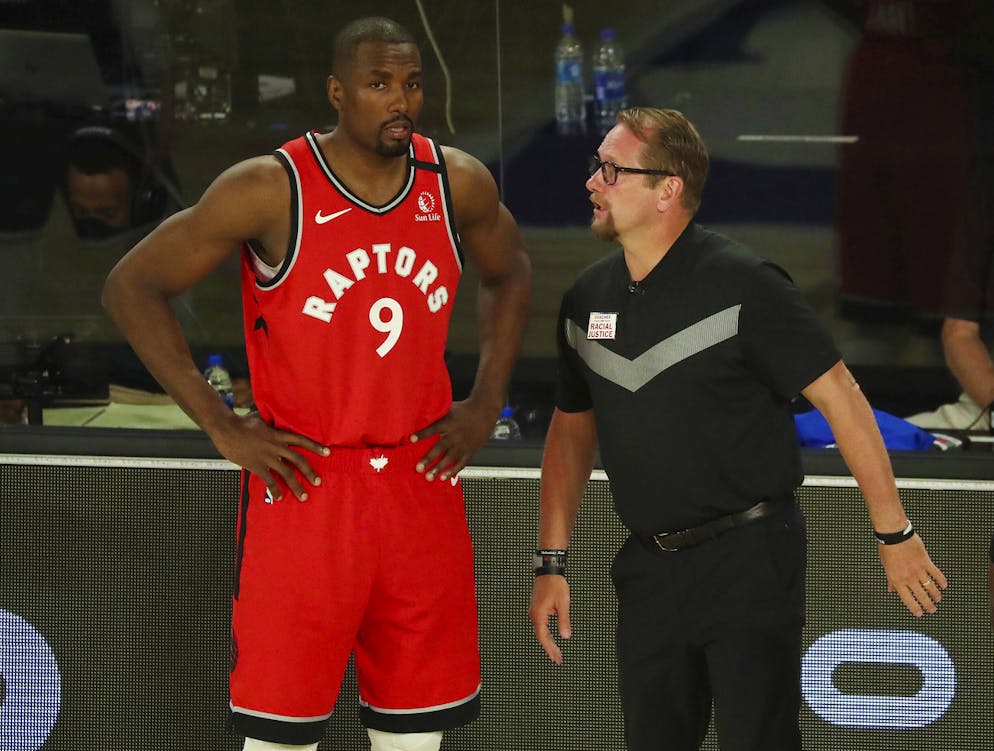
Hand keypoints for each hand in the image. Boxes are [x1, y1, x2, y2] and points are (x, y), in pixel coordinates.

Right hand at [207, 411, 328, 500]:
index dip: (315, 446)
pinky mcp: (257, 465)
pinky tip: (280, 497)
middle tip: (317, 482)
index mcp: (278, 434)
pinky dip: (275, 490)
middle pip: (298, 460)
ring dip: (296, 486)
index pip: (302, 440)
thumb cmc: (241, 423)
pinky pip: (269, 480)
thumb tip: (274, 423)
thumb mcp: (261, 421)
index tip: (328, 452)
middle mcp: (276, 446)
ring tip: (303, 496)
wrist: (226, 428)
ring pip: (287, 473)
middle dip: (310, 472)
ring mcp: (267, 457)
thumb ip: (271, 426)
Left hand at [410, 398, 496, 480]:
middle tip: (419, 468)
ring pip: (449, 458)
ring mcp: (463, 444)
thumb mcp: (449, 408)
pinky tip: (443, 477)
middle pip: (440, 447)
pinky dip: (452, 471)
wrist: (484, 412)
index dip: (422, 434)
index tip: (411, 439)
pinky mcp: (469, 451)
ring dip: (438, 468)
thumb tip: (417, 417)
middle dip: (429, 458)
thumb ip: (436, 415)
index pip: (433, 428)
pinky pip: (460, 463)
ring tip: (429, 477)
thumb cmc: (463, 411)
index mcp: (448, 422)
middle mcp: (455, 434)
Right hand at [529, 574, 571, 663]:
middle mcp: (534, 614)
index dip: (549, 649)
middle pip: (541, 636)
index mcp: (539, 614)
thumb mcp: (563, 603)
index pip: (543, 637)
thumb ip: (564, 621)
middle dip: (549, 648)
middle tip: (558, 658)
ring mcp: (534, 611)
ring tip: (556, 652)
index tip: (556, 657)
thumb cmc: (554, 584)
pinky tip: (551, 638)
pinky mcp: (537, 609)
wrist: (548, 571)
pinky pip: (541, 625)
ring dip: (548, 642)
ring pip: (540, 631)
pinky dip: (546, 634)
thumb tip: (565, 635)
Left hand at [878, 534, 947, 615]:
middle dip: (928, 605)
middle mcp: (908, 577)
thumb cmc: (887, 549)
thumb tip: (891, 590)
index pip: (907, 599)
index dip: (914, 607)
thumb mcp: (886, 566)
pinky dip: (941, 580)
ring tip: (938, 599)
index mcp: (897, 579)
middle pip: (921, 595)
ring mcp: (918, 570)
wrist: (894, 535)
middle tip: (932, 610)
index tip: (920, 614)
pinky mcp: (926, 561)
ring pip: (930, 587)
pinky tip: (944, 585)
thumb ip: (890, 579)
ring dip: (936, 595)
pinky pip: (936, 574)